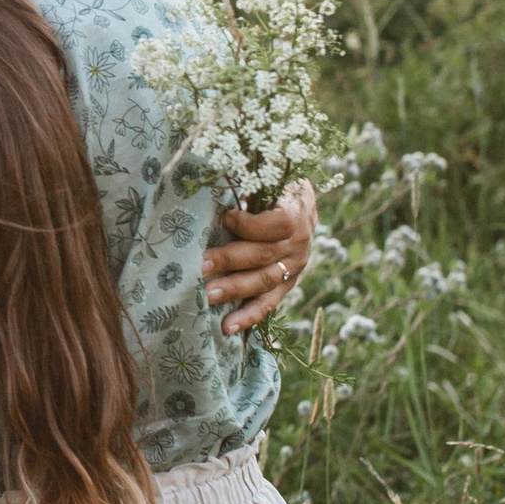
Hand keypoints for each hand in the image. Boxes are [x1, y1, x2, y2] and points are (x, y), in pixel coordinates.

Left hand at [203, 179, 318, 333]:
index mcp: (297, 213)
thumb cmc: (274, 186)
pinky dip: (248, 316)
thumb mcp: (270, 176)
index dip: (250, 222)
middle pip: (264, 255)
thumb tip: (221, 179)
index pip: (277, 224)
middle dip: (231, 260)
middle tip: (202, 265)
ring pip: (264, 281)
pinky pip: (269, 303)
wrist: (302, 205)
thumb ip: (252, 182)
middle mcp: (300, 244)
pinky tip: (228, 327)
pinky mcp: (287, 284)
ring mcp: (294, 267)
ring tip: (207, 296)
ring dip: (235, 290)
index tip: (225, 215)